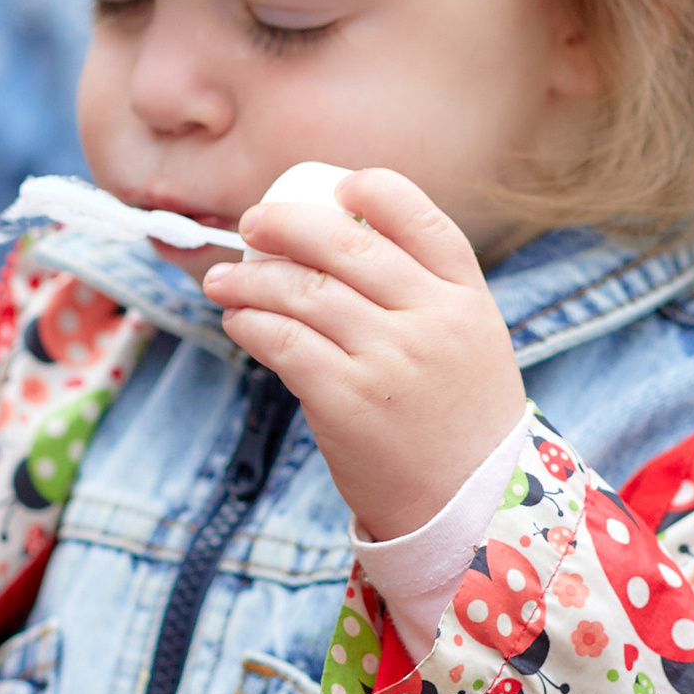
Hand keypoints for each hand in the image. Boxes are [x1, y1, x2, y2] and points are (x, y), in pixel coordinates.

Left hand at [203, 167, 525, 542]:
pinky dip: (250, 324)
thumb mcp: (470, 342)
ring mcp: (389, 359)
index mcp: (467, 297)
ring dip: (249, 278)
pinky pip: (283, 341)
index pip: (419, 216)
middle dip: (284, 223)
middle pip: (346, 242)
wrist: (469, 507)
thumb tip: (336, 241)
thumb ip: (424, 293)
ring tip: (223, 280)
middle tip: (251, 224)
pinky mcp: (346, 400)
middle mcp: (431, 320)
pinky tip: (238, 322)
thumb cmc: (457, 420)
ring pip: (302, 290)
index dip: (371, 189)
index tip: (333, 186)